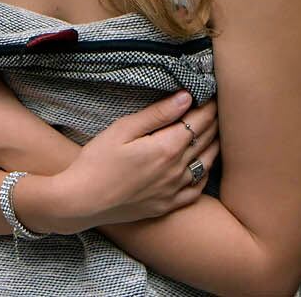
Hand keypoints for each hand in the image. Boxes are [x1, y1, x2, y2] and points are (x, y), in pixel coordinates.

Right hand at [41, 92, 220, 232]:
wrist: (83, 202)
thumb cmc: (97, 161)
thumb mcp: (122, 129)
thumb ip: (157, 114)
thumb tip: (185, 97)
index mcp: (166, 148)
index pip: (198, 122)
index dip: (208, 106)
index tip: (212, 94)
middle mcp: (176, 170)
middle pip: (205, 141)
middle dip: (213, 122)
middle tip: (218, 108)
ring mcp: (173, 191)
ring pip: (205, 164)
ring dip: (213, 145)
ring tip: (216, 131)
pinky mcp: (167, 206)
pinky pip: (196, 190)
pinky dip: (204, 175)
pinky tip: (203, 167)